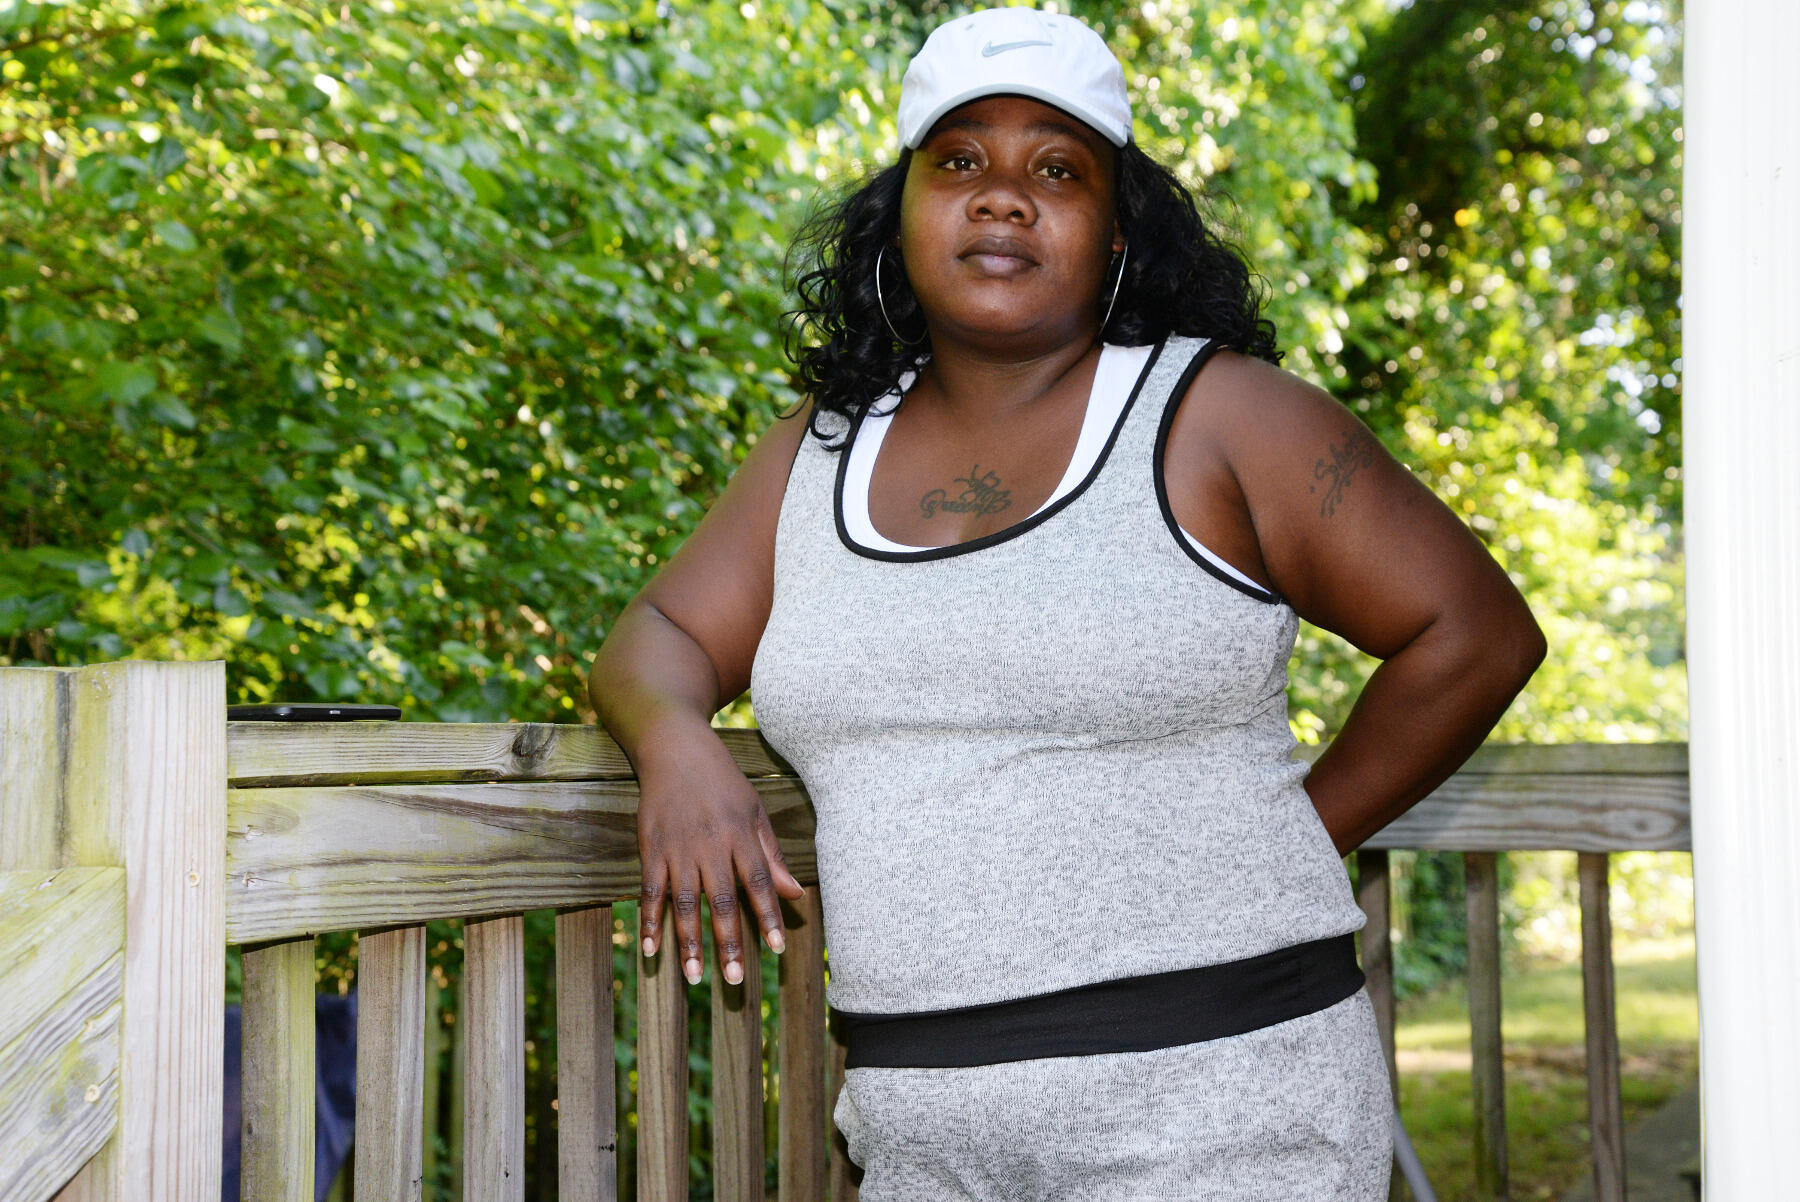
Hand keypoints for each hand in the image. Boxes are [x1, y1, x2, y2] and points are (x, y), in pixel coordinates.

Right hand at [635, 731, 805, 985]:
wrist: (674, 748)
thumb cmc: (722, 782)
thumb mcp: (754, 810)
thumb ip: (772, 856)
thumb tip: (796, 894)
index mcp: (741, 834)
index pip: (758, 881)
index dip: (768, 915)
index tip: (778, 948)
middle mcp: (710, 844)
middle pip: (721, 898)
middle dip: (728, 940)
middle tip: (733, 980)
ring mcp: (677, 847)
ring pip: (685, 901)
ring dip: (689, 941)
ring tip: (694, 976)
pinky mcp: (651, 848)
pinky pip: (650, 890)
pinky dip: (650, 920)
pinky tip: (652, 950)